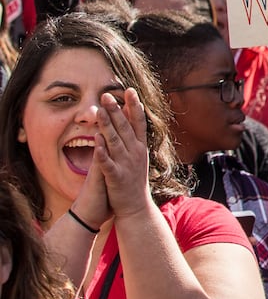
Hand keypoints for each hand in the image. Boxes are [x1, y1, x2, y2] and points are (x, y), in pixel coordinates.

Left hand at [95, 88, 152, 217]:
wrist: (136, 208)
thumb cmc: (134, 183)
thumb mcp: (137, 159)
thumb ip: (133, 141)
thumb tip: (131, 124)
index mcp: (140, 148)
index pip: (138, 122)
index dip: (133, 106)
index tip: (129, 90)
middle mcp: (135, 153)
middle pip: (124, 128)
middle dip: (115, 110)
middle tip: (106, 94)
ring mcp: (126, 165)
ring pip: (115, 141)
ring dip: (107, 125)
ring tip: (99, 111)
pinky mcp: (116, 177)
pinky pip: (107, 162)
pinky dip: (102, 151)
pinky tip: (96, 141)